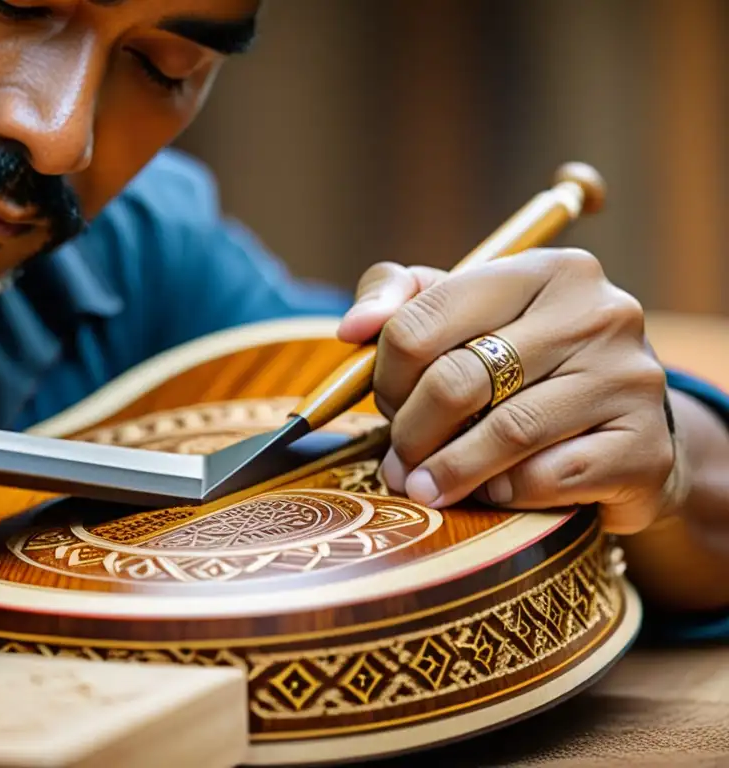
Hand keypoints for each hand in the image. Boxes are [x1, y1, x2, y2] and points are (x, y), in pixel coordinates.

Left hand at [337, 249, 677, 534]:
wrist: (624, 432)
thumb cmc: (527, 369)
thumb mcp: (466, 316)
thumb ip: (401, 302)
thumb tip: (352, 328)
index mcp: (545, 270)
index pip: (423, 320)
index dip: (385, 375)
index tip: (385, 405)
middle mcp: (598, 312)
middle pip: (458, 379)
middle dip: (411, 431)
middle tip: (398, 461)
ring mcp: (629, 379)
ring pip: (504, 431)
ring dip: (447, 471)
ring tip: (422, 488)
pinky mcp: (645, 446)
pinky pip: (545, 477)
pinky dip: (504, 492)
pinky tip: (494, 493)